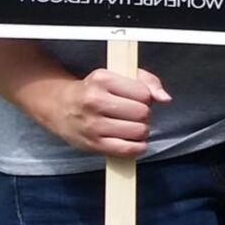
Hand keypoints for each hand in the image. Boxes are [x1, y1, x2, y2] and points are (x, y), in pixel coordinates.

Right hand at [31, 66, 170, 156]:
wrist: (60, 106)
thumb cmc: (95, 90)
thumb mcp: (118, 76)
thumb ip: (147, 82)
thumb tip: (165, 98)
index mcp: (102, 79)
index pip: (143, 93)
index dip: (146, 97)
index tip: (136, 98)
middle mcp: (94, 101)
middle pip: (142, 113)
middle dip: (144, 114)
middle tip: (133, 114)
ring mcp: (92, 124)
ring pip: (138, 131)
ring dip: (141, 131)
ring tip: (131, 126)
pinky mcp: (93, 144)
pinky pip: (128, 149)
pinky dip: (138, 146)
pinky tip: (133, 141)